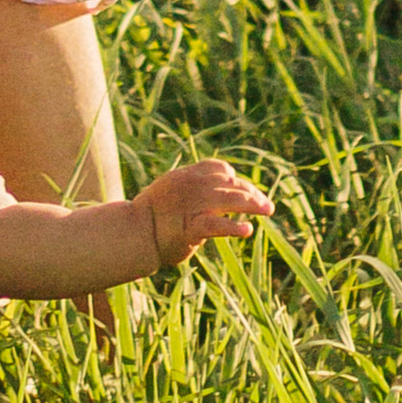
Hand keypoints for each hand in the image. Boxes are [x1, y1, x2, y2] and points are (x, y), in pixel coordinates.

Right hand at [138, 159, 272, 269]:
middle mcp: (192, 186)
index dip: (236, 179)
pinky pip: (217, 224)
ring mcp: (192, 205)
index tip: (247, 191)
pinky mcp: (191, 228)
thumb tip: (216, 190)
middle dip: (252, 193)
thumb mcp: (172, 191)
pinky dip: (234, 226)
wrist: (134, 234)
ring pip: (230, 200)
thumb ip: (193, 189)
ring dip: (252, 204)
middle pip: (230, 183)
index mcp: (187, 175)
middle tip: (267, 206)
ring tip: (267, 210)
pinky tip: (247, 230)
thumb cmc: (152, 216)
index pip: (220, 168)